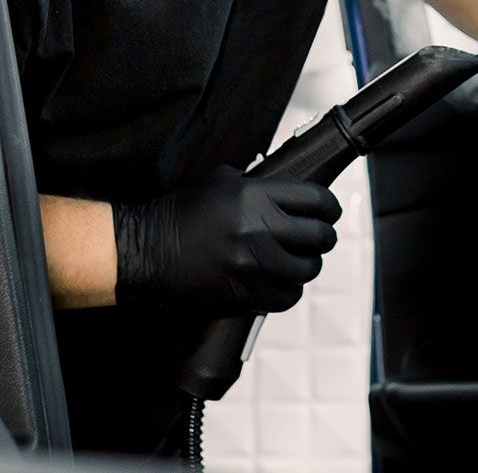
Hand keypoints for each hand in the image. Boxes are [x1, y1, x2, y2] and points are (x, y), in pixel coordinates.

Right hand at [112, 167, 340, 313]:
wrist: (147, 251)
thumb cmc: (180, 213)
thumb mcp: (219, 182)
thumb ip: (257, 183)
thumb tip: (288, 191)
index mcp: (254, 196)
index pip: (316, 200)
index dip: (330, 207)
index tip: (329, 212)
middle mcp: (258, 229)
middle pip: (319, 236)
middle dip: (324, 236)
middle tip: (319, 237)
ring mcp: (252, 264)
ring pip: (308, 268)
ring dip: (308, 264)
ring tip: (299, 260)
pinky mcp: (245, 293)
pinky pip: (288, 296)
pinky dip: (290, 289)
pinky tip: (281, 281)